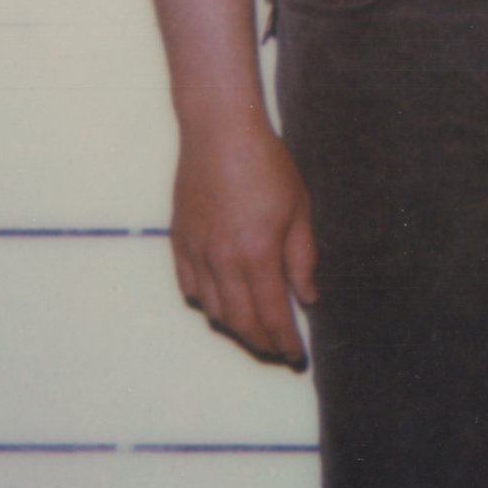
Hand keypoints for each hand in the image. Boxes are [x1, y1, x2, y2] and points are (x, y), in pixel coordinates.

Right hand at [168, 117, 317, 369]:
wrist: (219, 130)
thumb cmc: (266, 163)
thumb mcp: (299, 209)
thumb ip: (302, 259)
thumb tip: (308, 298)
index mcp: (257, 254)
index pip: (272, 315)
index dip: (285, 342)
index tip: (296, 356)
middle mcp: (222, 260)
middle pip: (240, 322)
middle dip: (262, 342)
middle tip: (278, 349)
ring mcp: (196, 252)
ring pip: (213, 310)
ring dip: (235, 327)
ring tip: (254, 328)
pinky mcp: (179, 241)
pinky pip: (190, 288)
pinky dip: (208, 303)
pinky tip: (223, 301)